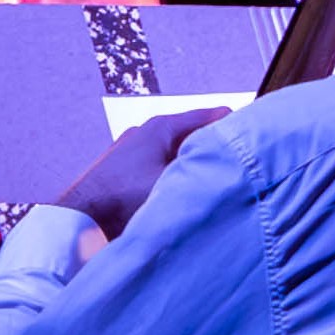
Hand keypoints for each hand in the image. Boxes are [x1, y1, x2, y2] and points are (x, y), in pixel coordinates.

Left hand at [51, 104, 227, 241]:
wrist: (80, 219)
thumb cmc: (123, 199)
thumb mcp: (174, 182)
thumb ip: (205, 169)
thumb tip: (235, 166)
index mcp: (163, 127)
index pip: (214, 115)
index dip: (236, 129)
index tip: (254, 146)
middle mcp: (148, 131)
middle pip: (196, 133)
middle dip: (216, 149)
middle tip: (238, 168)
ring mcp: (135, 148)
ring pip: (179, 151)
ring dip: (194, 164)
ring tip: (213, 183)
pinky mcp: (126, 168)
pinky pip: (162, 164)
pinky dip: (176, 174)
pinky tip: (182, 192)